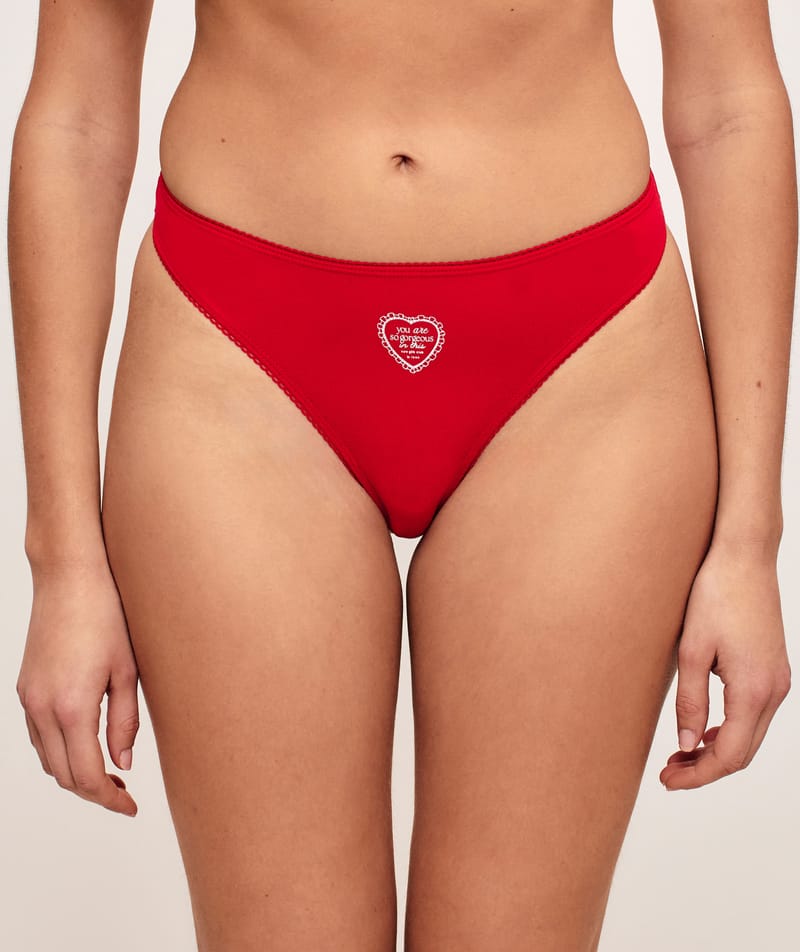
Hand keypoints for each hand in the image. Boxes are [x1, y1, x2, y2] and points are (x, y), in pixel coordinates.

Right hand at [16, 558, 139, 816]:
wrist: (71, 576)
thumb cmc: (108, 615)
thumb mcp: (128, 671)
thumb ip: (125, 723)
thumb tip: (122, 763)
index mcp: (72, 708)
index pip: (86, 776)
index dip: (109, 799)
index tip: (131, 807)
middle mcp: (42, 708)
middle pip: (62, 774)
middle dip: (93, 791)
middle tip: (125, 795)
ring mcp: (29, 697)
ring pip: (46, 757)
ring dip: (74, 773)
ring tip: (110, 772)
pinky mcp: (26, 686)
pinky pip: (37, 735)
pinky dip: (59, 751)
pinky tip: (85, 744)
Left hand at [660, 540, 790, 790]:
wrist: (744, 558)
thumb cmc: (714, 595)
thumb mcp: (691, 650)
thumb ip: (690, 702)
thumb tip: (687, 746)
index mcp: (754, 690)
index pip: (729, 755)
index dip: (698, 775)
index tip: (668, 781)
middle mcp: (774, 690)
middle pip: (743, 752)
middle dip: (706, 769)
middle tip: (668, 774)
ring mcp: (778, 680)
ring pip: (750, 735)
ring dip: (717, 751)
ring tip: (679, 756)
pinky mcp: (773, 669)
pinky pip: (754, 715)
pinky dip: (729, 730)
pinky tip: (703, 730)